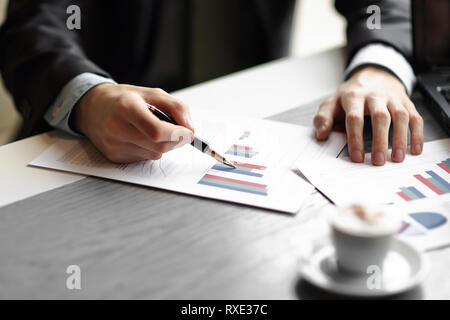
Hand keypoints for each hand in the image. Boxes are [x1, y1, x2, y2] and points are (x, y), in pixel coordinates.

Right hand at [71, 84, 194, 162]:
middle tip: (178, 131)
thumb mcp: (152, 93)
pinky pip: (144, 158)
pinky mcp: (114, 156)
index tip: (188, 132)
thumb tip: (190, 128)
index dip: (177, 134)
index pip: (157, 130)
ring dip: (163, 145)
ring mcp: (114, 145)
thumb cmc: (124, 99)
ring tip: (152, 130)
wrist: (93, 107)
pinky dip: (150, 149)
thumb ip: (176, 108)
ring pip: (155, 154)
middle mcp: (117, 128)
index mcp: (127, 107)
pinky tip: (140, 138)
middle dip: (175, 140)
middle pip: (159, 145)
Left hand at [313, 66, 423, 165]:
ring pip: (400, 116)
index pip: (354, 118)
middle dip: (380, 140)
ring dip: (400, 138)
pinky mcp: (406, 102)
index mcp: (353, 97)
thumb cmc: (350, 96)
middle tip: (379, 161)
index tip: (357, 157)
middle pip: (380, 117)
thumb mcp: (331, 103)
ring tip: (397, 158)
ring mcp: (392, 98)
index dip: (355, 138)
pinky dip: (417, 133)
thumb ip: (323, 118)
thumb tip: (321, 134)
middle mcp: (375, 96)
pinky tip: (415, 149)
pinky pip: (415, 117)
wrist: (373, 76)